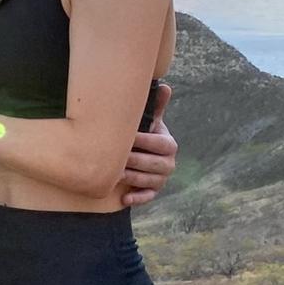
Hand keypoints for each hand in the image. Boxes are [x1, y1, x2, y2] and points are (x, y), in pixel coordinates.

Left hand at [120, 81, 176, 207]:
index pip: (161, 144)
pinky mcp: (153, 192)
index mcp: (169, 145)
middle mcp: (169, 163)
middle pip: (153, 164)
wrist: (141, 155)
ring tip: (114, 174)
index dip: (145, 141)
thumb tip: (165, 85)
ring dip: (131, 178)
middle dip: (134, 160)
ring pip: (147, 180)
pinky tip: (125, 198)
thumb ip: (156, 107)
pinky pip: (147, 197)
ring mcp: (161, 179)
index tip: (128, 138)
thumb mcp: (150, 121)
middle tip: (116, 157)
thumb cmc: (144, 134)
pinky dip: (137, 199)